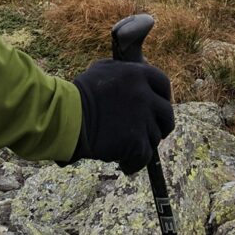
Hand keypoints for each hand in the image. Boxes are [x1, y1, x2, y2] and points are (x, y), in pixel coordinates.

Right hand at [70, 58, 175, 173]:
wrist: (67, 118)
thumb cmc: (79, 94)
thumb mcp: (102, 69)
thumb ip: (123, 70)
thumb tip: (136, 74)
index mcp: (138, 74)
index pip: (163, 84)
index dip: (164, 96)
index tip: (160, 105)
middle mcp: (145, 95)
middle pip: (167, 113)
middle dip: (162, 124)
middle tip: (152, 131)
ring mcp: (142, 119)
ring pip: (155, 136)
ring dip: (142, 144)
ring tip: (125, 148)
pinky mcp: (136, 142)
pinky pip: (145, 156)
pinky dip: (135, 163)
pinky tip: (125, 165)